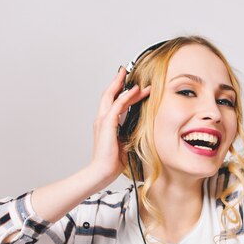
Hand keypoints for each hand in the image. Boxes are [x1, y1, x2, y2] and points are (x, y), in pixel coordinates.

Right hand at [89, 67, 150, 184]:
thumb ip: (130, 133)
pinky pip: (117, 106)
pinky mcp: (106, 125)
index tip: (131, 85)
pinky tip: (134, 90)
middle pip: (109, 94)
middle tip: (127, 71)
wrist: (102, 172)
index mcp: (106, 124)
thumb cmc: (112, 162)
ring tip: (133, 77)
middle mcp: (102, 120)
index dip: (122, 92)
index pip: (113, 103)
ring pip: (112, 96)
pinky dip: (126, 97)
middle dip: (118, 82)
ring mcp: (103, 121)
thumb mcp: (125, 144)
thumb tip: (141, 128)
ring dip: (123, 85)